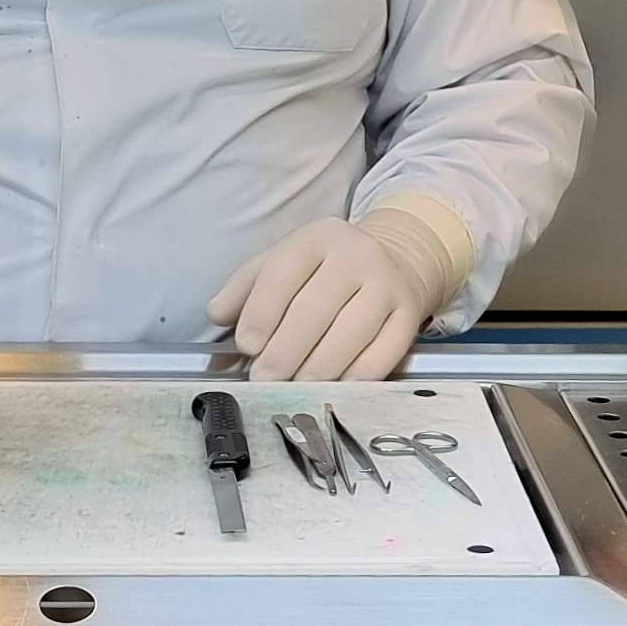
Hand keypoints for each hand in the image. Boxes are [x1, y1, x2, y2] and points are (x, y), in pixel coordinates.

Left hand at [206, 218, 424, 381]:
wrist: (394, 261)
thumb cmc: (323, 271)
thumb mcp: (281, 264)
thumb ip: (244, 288)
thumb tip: (216, 315)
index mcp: (317, 237)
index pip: (283, 273)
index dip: (261, 313)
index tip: (246, 346)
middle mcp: (356, 254)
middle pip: (316, 308)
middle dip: (285, 350)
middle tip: (264, 379)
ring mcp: (387, 284)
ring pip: (351, 332)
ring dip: (318, 368)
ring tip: (296, 388)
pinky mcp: (410, 315)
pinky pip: (385, 351)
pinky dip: (358, 375)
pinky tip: (336, 387)